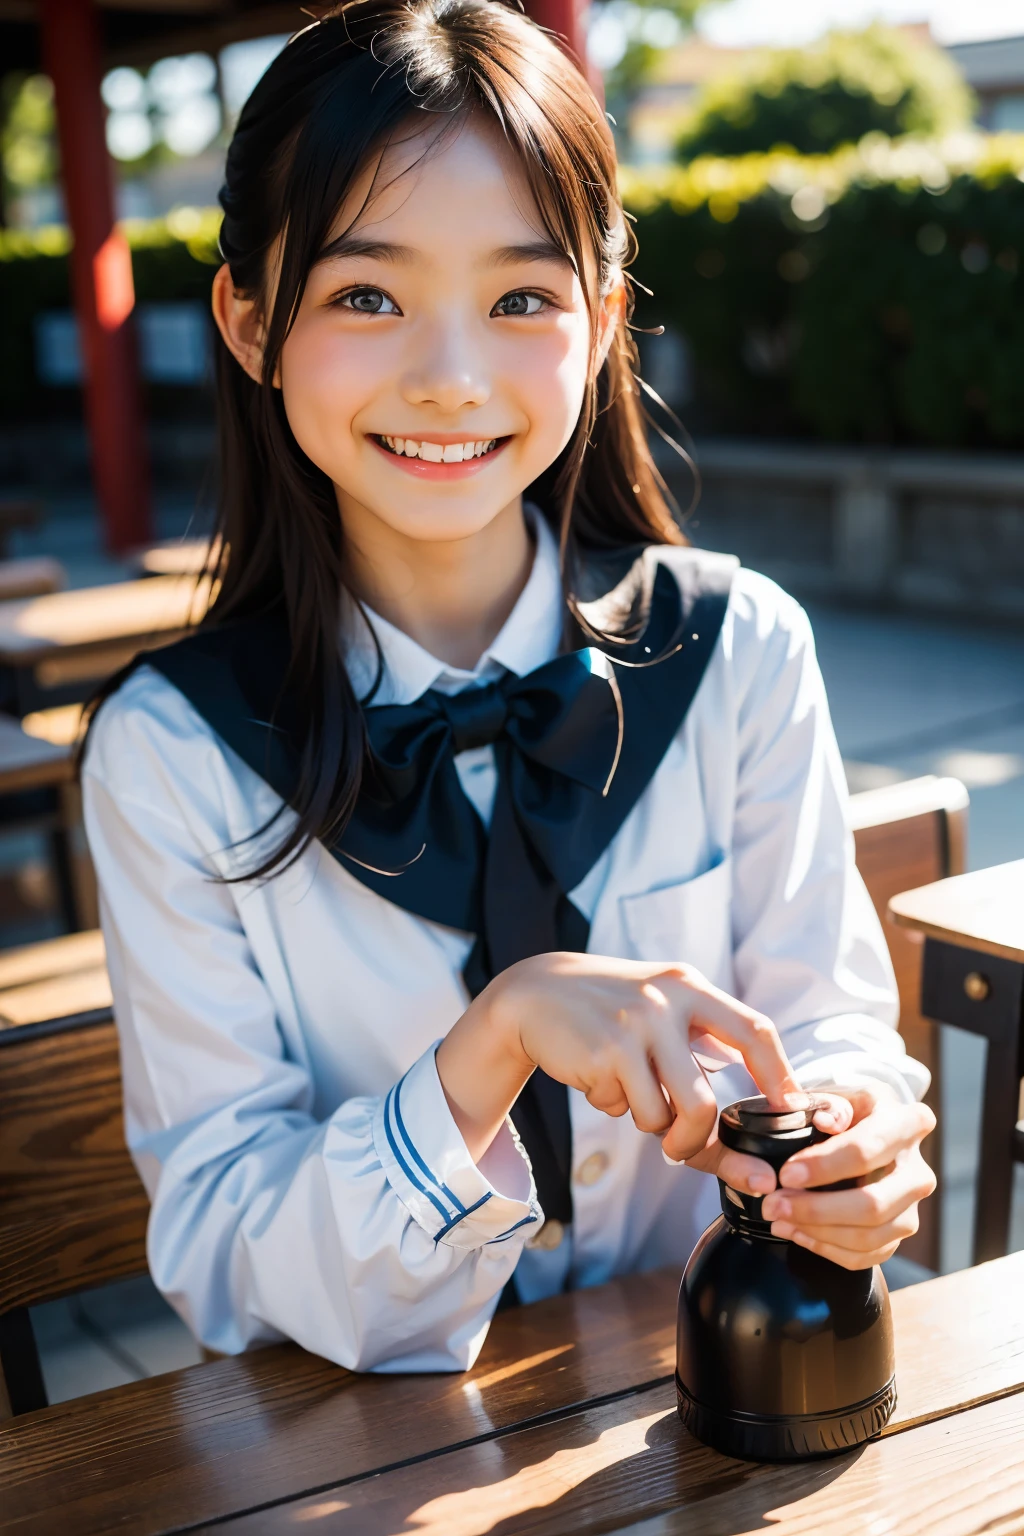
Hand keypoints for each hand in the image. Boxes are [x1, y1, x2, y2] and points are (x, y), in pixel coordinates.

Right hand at [438, 951, 800, 1163]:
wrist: (534, 993)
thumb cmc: (609, 1008)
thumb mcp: (660, 1001)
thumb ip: (705, 1038)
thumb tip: (762, 1099)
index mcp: (690, 987)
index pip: (754, 1031)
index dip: (779, 1075)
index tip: (794, 1110)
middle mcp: (666, 1002)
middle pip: (703, 1104)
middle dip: (697, 1145)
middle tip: (682, 1152)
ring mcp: (633, 1028)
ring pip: (662, 1116)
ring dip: (650, 1126)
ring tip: (631, 1098)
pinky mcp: (601, 1054)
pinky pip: (621, 1108)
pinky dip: (613, 1106)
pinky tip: (598, 1078)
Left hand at [754, 1085, 936, 1269]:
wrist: (866, 1133)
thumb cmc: (848, 1112)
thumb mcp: (838, 1095)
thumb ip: (830, 1105)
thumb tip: (826, 1121)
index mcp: (908, 1123)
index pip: (867, 1150)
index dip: (824, 1166)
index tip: (786, 1175)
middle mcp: (918, 1171)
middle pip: (873, 1204)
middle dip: (816, 1210)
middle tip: (774, 1204)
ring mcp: (912, 1208)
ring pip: (869, 1237)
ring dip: (816, 1232)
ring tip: (778, 1217)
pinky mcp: (899, 1233)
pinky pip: (867, 1255)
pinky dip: (827, 1248)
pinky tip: (796, 1231)